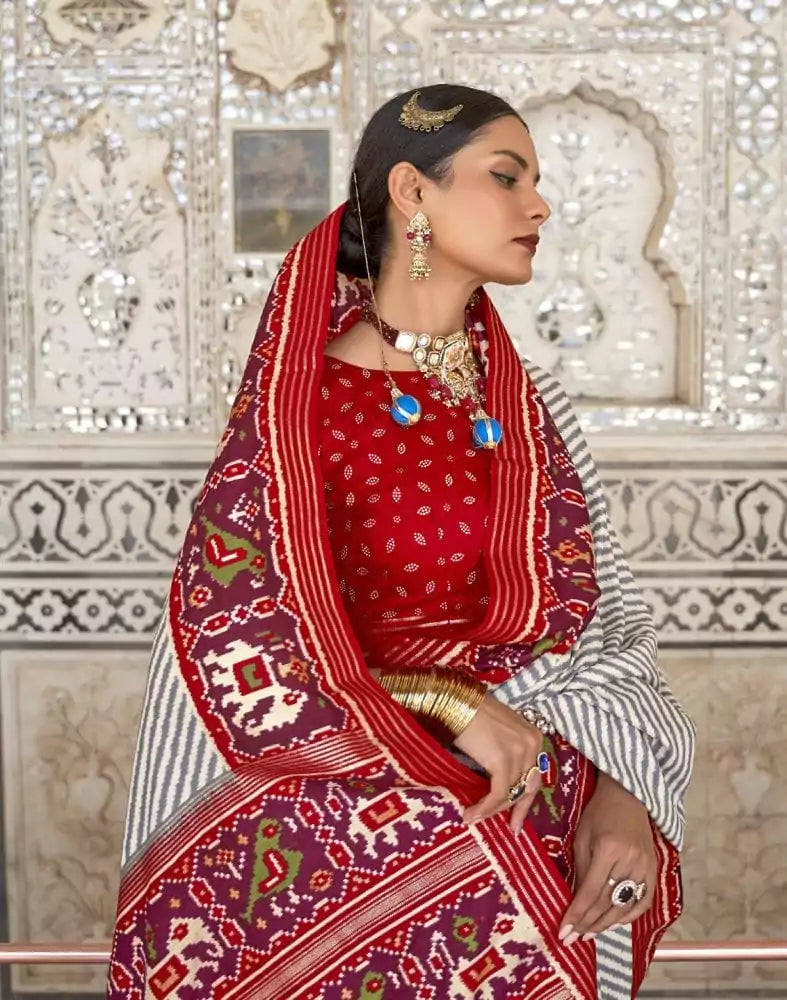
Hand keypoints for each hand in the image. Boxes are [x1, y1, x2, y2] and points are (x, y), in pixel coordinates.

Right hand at [453, 694, 542, 834]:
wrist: (455, 702)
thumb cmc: (470, 713)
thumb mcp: (498, 732)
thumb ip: (506, 752)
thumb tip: (500, 782)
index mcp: (533, 736)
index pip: (535, 775)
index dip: (526, 800)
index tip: (518, 819)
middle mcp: (532, 744)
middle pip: (528, 787)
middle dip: (517, 810)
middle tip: (510, 828)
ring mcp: (518, 753)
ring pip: (511, 793)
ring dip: (492, 810)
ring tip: (474, 817)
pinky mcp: (502, 761)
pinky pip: (497, 793)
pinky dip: (485, 807)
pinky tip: (471, 814)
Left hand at [559, 773, 656, 945]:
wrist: (627, 797)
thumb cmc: (598, 813)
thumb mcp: (581, 837)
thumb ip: (580, 869)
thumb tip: (573, 901)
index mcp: (609, 850)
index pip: (590, 891)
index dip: (576, 914)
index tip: (564, 932)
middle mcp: (630, 861)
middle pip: (607, 902)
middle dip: (588, 923)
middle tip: (572, 938)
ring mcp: (645, 868)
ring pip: (624, 906)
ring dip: (605, 924)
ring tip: (588, 934)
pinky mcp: (654, 870)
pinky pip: (642, 902)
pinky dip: (628, 916)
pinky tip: (612, 923)